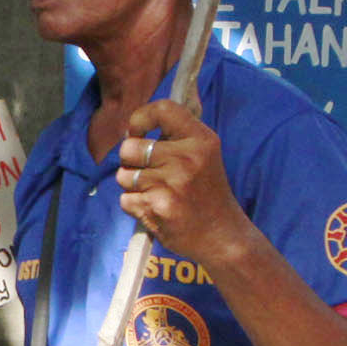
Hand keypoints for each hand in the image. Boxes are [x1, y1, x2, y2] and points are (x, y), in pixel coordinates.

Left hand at [116, 96, 255, 273]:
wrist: (222, 236)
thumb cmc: (207, 194)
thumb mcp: (204, 155)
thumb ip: (177, 134)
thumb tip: (139, 119)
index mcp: (201, 139)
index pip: (162, 109)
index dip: (140, 119)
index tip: (138, 132)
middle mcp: (187, 157)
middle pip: (129, 147)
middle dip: (131, 161)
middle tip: (149, 172)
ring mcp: (172, 183)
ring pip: (123, 175)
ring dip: (132, 186)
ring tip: (156, 193)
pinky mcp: (158, 207)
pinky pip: (125, 200)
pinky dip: (136, 206)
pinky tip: (156, 209)